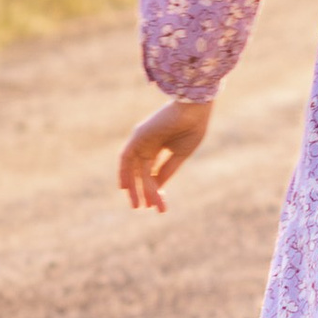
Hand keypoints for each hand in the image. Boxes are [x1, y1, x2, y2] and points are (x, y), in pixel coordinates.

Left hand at [119, 95, 213, 212]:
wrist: (194, 109)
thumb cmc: (192, 128)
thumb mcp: (180, 154)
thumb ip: (167, 170)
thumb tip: (158, 188)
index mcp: (161, 145)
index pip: (153, 171)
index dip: (155, 188)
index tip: (159, 205)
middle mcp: (149, 143)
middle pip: (141, 172)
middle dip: (144, 191)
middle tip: (145, 208)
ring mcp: (142, 140)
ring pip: (134, 169)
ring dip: (135, 187)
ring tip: (138, 205)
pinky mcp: (137, 137)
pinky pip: (125, 158)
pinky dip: (123, 172)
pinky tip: (124, 188)